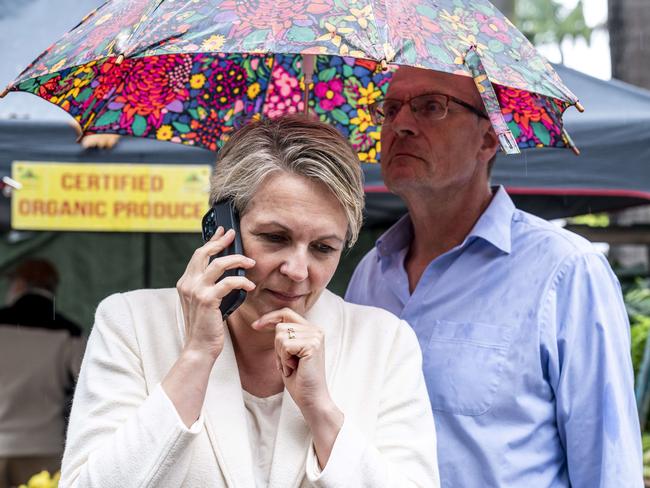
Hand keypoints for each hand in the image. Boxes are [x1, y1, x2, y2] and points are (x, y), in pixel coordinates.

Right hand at [176, 226, 255, 360]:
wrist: (199, 347)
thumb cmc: (206, 326)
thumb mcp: (205, 302)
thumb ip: (210, 286)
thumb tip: (228, 272)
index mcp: (186, 283)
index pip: (198, 255)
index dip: (211, 241)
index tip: (223, 232)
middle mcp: (188, 284)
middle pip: (204, 253)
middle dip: (221, 242)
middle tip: (234, 235)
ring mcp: (196, 291)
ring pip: (218, 264)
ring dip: (237, 259)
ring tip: (250, 261)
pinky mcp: (207, 300)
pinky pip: (228, 282)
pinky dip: (241, 281)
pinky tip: (250, 285)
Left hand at [252, 307, 332, 413]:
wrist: (311, 399)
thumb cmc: (299, 379)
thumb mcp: (288, 353)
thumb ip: (284, 336)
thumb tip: (261, 322)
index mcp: (311, 330)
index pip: (286, 313)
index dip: (270, 318)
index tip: (255, 326)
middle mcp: (316, 330)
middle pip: (280, 327)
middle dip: (277, 348)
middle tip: (289, 364)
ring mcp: (315, 336)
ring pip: (280, 336)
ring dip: (281, 356)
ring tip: (293, 367)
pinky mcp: (312, 345)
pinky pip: (285, 346)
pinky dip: (285, 360)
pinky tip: (295, 369)